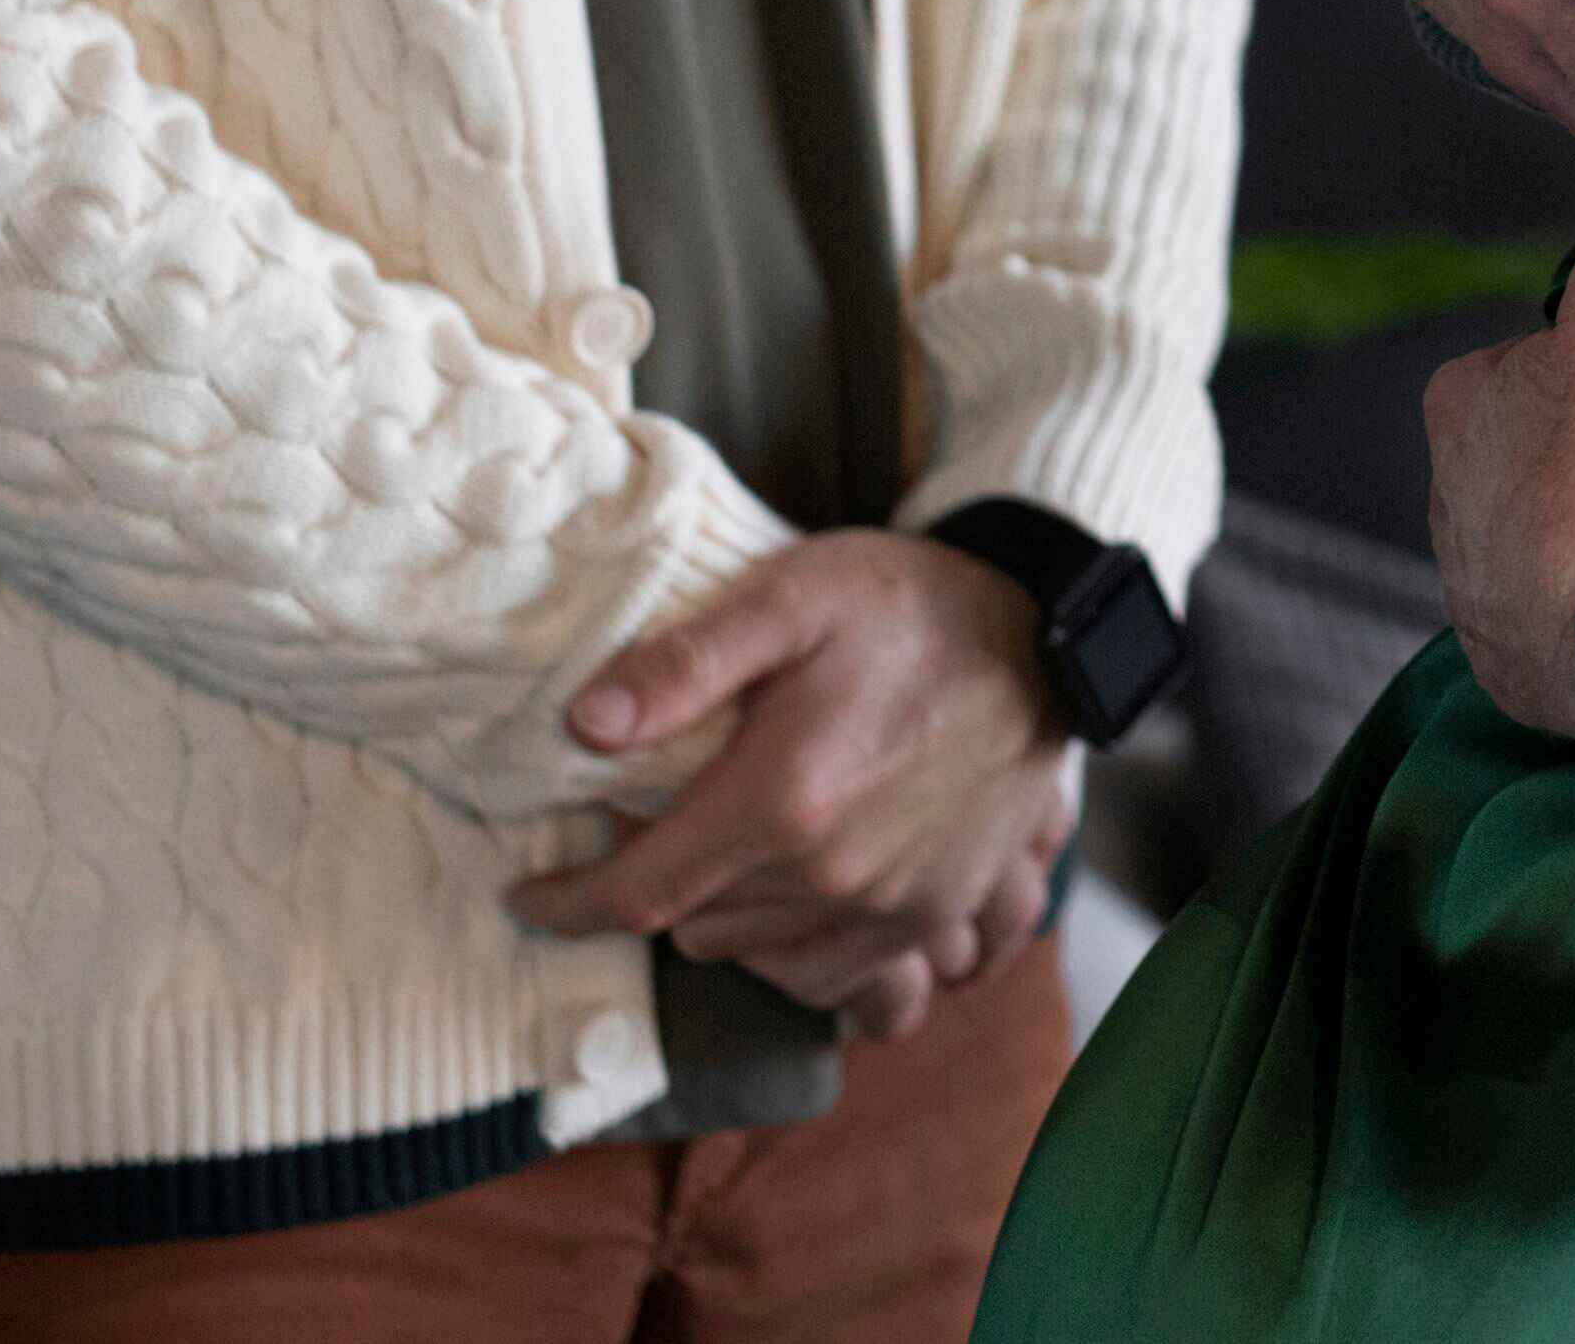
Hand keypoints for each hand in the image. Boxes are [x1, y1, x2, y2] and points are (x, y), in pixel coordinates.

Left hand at [509, 529, 1073, 1029]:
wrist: (1048, 635)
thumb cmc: (911, 605)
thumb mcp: (792, 594)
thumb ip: (684, 661)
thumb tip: (582, 724)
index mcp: (783, 801)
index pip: (639, 892)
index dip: (567, 903)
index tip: (526, 894)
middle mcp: (835, 877)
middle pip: (695, 928)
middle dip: (652, 890)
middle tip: (643, 828)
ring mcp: (896, 908)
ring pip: (761, 960)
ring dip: (723, 921)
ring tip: (718, 859)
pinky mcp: (940, 914)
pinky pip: (842, 981)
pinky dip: (799, 955)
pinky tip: (792, 902)